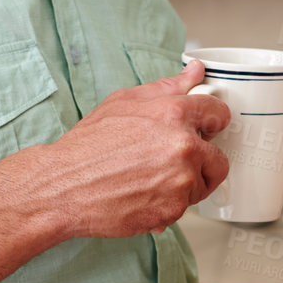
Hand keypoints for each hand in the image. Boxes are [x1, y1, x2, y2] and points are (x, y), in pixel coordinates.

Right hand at [32, 56, 231, 239]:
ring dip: (183, 185)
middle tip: (167, 162)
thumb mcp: (123, 102)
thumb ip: (167, 86)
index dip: (210, 123)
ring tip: (149, 179)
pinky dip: (167, 205)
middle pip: (218, 158)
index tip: (205, 130)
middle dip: (199, 161)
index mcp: (173, 113)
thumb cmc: (87, 146)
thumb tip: (195, 71)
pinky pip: (184, 208)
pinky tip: (142, 195)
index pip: (219, 113)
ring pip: (202, 185)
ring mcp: (180, 181)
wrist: (62, 187)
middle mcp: (183, 146)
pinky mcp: (173, 211)